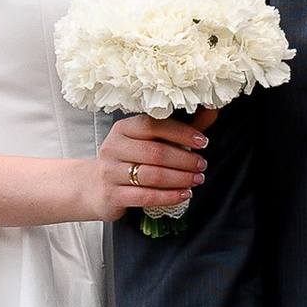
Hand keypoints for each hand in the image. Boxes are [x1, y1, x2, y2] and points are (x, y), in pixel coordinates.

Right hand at [82, 109, 212, 222]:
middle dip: (185, 160)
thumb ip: (179, 129)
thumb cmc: (129, 160)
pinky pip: (146, 196)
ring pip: (153, 176)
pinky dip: (169, 196)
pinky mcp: (112, 195)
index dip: (181, 133)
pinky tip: (184, 194)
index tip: (202, 142)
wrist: (94, 187)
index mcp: (123, 128)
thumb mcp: (148, 141)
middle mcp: (114, 147)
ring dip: (180, 178)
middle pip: (156, 153)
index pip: (154, 125)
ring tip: (196, 179)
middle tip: (202, 165)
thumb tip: (212, 110)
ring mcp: (110, 172)